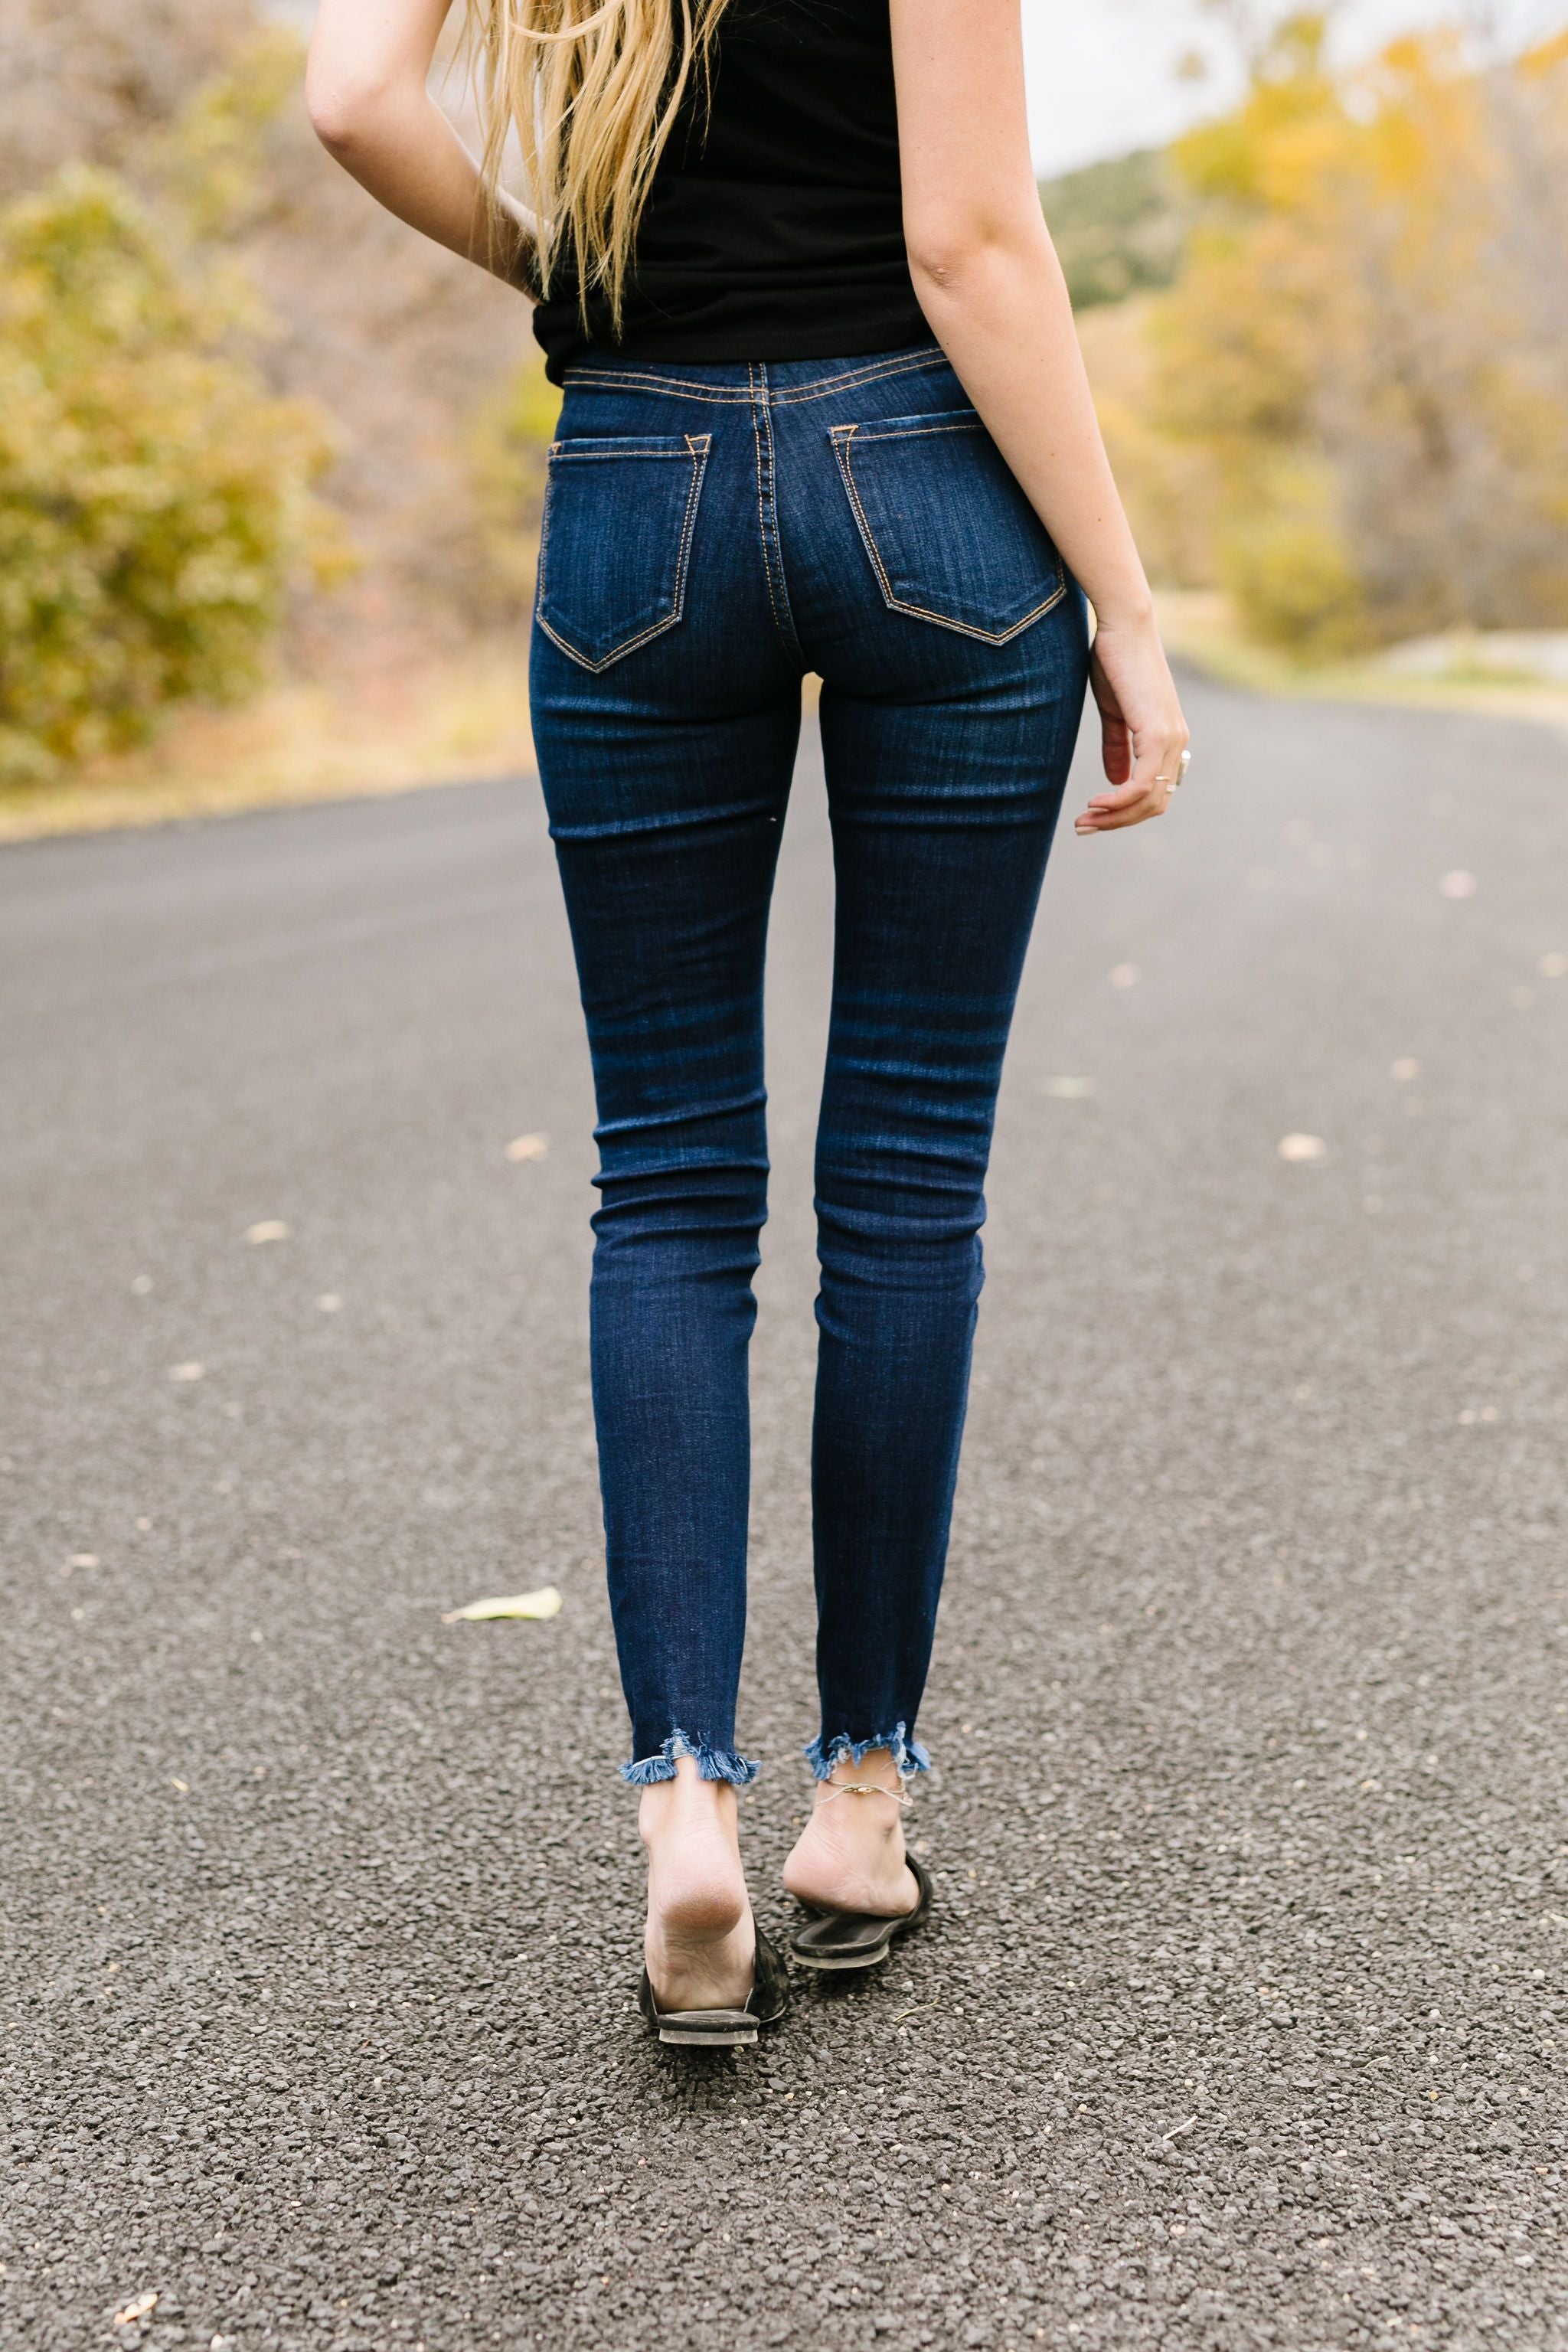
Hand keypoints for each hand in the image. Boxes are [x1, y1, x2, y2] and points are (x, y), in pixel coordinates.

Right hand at [1075, 612, 1188, 833]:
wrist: (1122, 626)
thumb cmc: (1115, 660)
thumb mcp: (1114, 713)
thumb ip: (1118, 747)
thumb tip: (1116, 781)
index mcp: (1169, 737)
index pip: (1155, 792)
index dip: (1125, 812)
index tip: (1091, 816)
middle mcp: (1178, 741)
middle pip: (1154, 804)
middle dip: (1117, 822)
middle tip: (1083, 826)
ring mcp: (1170, 738)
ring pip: (1149, 799)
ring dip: (1115, 817)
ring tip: (1084, 820)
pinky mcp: (1157, 733)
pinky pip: (1142, 784)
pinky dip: (1119, 801)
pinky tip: (1097, 804)